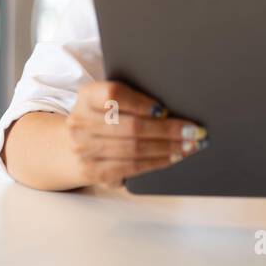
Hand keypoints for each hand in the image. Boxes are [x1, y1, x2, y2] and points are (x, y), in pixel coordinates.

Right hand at [68, 80, 206, 188]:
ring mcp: (85, 150)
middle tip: (194, 131)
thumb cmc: (101, 119)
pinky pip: (132, 168)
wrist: (71, 148)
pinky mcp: (94, 172)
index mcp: (86, 96)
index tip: (165, 109)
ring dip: (168, 148)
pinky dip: (157, 162)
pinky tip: (173, 158)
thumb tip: (171, 108)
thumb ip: (131, 99)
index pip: (114, 94)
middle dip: (168, 130)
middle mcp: (81, 122)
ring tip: (189, 145)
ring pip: (135, 149)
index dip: (141, 102)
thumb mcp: (107, 101)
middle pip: (132, 126)